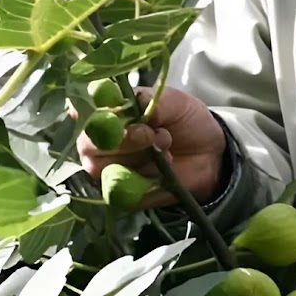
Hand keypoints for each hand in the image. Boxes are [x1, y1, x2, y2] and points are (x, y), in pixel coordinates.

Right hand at [76, 85, 226, 208]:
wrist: (211, 153)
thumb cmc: (186, 122)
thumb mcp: (175, 102)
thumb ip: (151, 101)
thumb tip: (132, 101)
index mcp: (106, 113)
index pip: (84, 114)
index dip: (99, 116)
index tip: (121, 115)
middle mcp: (99, 143)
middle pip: (89, 145)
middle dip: (124, 140)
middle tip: (151, 134)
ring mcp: (108, 170)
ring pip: (104, 169)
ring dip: (140, 159)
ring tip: (165, 149)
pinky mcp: (122, 195)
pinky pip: (121, 193)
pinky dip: (146, 182)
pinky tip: (164, 171)